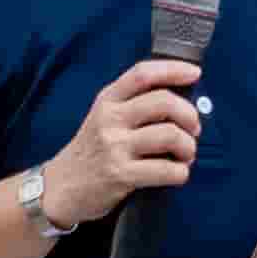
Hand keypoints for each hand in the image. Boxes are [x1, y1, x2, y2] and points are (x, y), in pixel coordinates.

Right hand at [43, 57, 203, 227]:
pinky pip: (167, 170)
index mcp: (108, 100)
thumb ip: (134, 105)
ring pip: (171, 135)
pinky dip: (181, 173)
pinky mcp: (121, 174)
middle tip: (193, 130)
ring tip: (185, 155)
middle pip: (164, 102)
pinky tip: (176, 174)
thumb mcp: (103, 118)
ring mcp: (114, 146)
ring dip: (189, 147)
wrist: (61, 187)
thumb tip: (182, 102)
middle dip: (190, 116)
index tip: (194, 73)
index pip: (143, 74)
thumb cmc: (92, 152)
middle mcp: (110, 119)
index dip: (173, 69)